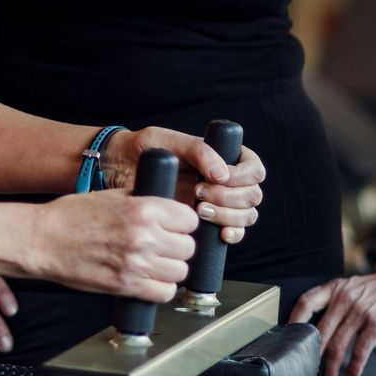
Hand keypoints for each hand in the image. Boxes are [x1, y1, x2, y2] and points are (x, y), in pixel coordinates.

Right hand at [26, 190, 196, 303]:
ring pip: (180, 272)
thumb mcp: (110, 196)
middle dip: (178, 247)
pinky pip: (164, 293)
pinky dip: (160, 289)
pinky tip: (148, 280)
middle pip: (188, 247)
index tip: (176, 227)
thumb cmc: (69, 217)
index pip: (189, 220)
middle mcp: (143, 236)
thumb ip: (142, 202)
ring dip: (170, 269)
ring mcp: (135, 263)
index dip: (183, 224)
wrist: (42, 240)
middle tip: (164, 246)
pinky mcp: (125, 286)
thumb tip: (168, 210)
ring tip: (155, 264)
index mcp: (142, 209)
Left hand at [101, 127, 263, 242]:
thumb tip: (222, 173)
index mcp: (224, 156)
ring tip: (199, 210)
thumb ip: (198, 151)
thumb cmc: (146, 149)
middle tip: (199, 194)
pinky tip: (220, 234)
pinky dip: (232, 234)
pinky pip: (234, 232)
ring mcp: (219, 202)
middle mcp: (226, 180)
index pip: (254, 170)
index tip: (216, 179)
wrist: (121, 171)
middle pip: (252, 195)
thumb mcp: (170, 141)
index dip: (242, 177)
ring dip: (229, 216)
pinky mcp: (207, 221)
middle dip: (231, 198)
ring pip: (246, 215)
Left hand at [290, 272, 375, 375]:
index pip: (306, 302)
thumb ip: (336, 301)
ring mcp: (360, 311)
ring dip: (331, 368)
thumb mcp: (352, 287)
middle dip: (311, 355)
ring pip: (338, 344)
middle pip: (320, 331)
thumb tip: (318, 329)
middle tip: (306, 371)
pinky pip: (360, 349)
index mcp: (335, 288)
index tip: (288, 338)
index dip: (294, 320)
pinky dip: (355, 366)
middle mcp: (344, 298)